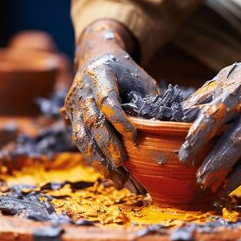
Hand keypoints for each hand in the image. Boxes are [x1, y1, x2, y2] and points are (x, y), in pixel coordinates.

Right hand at [63, 20, 158, 192]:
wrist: (95, 58)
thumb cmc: (125, 71)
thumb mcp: (141, 79)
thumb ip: (150, 100)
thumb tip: (169, 127)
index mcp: (100, 76)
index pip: (107, 101)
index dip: (119, 120)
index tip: (135, 137)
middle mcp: (82, 92)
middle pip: (92, 122)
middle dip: (108, 145)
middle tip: (124, 164)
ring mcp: (74, 107)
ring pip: (83, 138)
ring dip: (102, 162)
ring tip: (122, 181)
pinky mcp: (71, 120)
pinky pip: (82, 145)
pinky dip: (97, 163)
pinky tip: (114, 178)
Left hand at [179, 43, 240, 193]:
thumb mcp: (231, 75)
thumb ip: (207, 95)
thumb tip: (180, 113)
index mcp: (236, 90)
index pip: (213, 114)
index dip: (197, 134)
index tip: (181, 151)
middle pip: (232, 138)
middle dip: (213, 158)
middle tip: (192, 173)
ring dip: (225, 170)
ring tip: (206, 185)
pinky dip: (240, 174)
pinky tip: (226, 187)